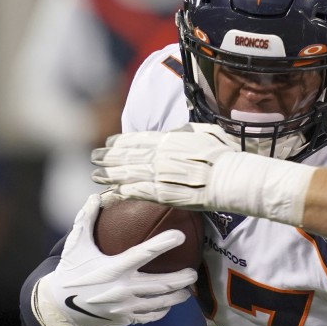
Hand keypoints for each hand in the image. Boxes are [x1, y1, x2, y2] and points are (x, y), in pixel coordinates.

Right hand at [35, 193, 197, 325]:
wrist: (58, 308)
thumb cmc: (70, 272)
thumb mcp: (75, 245)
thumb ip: (86, 219)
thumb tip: (97, 196)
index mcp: (112, 268)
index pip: (143, 253)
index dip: (164, 244)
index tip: (180, 235)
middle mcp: (121, 289)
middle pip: (161, 284)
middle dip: (182, 278)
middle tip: (193, 271)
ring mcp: (124, 307)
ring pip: (160, 303)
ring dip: (177, 296)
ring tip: (188, 290)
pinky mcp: (124, 319)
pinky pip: (150, 316)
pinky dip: (162, 310)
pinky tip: (169, 304)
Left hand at [91, 123, 239, 209]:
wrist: (232, 179)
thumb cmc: (225, 156)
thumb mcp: (206, 133)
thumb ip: (187, 131)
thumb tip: (176, 130)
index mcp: (169, 139)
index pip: (137, 139)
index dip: (120, 141)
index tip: (109, 142)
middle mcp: (159, 155)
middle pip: (127, 156)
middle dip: (108, 157)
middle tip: (94, 158)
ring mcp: (160, 175)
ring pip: (127, 174)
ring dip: (109, 175)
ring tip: (96, 176)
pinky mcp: (162, 194)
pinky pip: (137, 193)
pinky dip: (123, 192)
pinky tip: (112, 192)